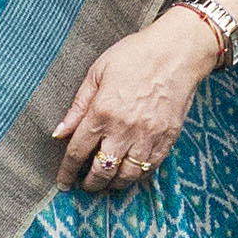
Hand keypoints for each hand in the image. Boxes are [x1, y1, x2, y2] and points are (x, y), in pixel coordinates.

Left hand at [58, 18, 208, 191]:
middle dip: (89, 184)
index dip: (67, 171)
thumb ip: (78, 106)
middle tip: (84, 185)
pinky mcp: (167, 140)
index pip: (78, 152)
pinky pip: (149, 169)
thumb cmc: (135, 56)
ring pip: (126, 176)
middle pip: (101, 171)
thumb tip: (59, 132)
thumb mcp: (98, 72)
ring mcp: (148, 137)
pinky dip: (136, 177)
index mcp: (102, 112)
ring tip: (105, 183)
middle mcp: (124, 129)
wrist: (178, 52)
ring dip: (112, 185)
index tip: (63, 182)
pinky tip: (128, 174)